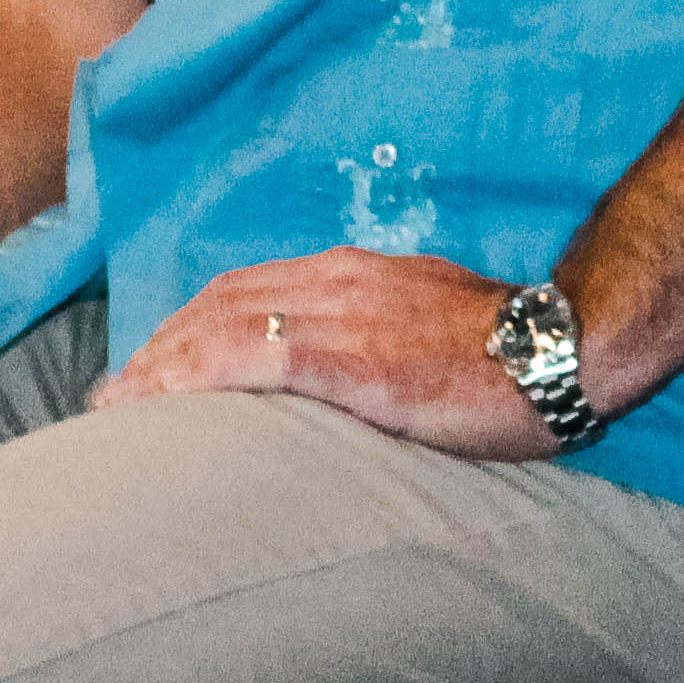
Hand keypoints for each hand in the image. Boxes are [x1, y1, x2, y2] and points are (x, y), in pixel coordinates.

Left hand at [89, 247, 558, 458]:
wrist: (568, 343)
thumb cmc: (514, 349)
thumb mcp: (433, 323)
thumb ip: (379, 334)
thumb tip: (347, 371)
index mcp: (355, 273)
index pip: (247, 291)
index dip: (189, 326)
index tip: (152, 364)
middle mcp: (336, 281)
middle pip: (218, 304)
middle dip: (159, 347)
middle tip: (115, 396)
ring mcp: (341, 317)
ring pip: (221, 327)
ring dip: (159, 366)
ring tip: (118, 409)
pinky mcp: (351, 360)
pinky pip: (253, 359)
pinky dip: (194, 377)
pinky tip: (160, 404)